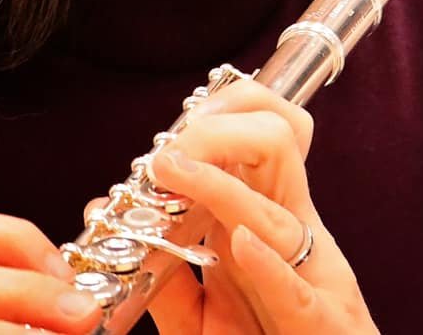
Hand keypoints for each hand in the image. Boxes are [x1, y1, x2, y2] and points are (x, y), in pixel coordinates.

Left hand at [130, 79, 375, 334]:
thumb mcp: (201, 313)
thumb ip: (162, 270)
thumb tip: (105, 209)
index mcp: (269, 224)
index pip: (265, 139)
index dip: (231, 110)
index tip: (180, 118)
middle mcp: (292, 238)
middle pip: (280, 151)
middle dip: (227, 130)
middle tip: (171, 143)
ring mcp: (312, 280)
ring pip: (279, 216)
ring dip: (225, 190)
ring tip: (176, 171)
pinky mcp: (317, 327)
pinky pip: (295, 292)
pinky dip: (267, 264)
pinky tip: (240, 244)